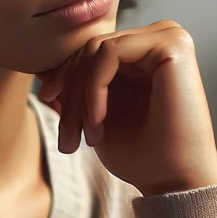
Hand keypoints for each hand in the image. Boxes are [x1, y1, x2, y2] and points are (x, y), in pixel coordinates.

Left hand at [34, 20, 216, 195]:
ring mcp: (168, 36)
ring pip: (96, 49)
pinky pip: (110, 53)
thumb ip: (75, 90)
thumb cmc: (143, 155)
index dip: (65, 78)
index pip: (91, 50)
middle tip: (67, 138)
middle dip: (70, 93)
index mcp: (146, 51)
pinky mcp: (172, 45)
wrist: (175, 181)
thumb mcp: (95, 116)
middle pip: (91, 48)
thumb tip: (42, 71)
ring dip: (80, 95)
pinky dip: (94, 88)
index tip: (50, 109)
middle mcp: (160, 36)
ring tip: (85, 135)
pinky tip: (99, 120)